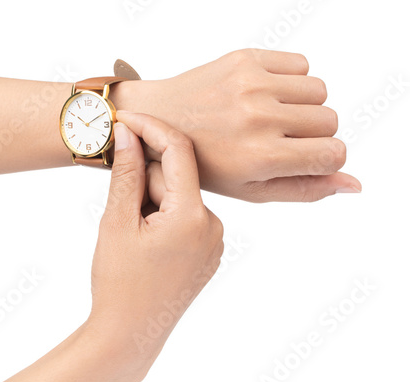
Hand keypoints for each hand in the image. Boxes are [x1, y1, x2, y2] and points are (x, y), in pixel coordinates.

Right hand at [89, 113, 223, 376]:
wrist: (129, 334)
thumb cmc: (118, 282)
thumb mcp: (117, 221)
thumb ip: (127, 173)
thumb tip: (130, 132)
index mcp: (193, 216)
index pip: (178, 151)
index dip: (150, 128)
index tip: (126, 118)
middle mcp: (214, 225)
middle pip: (178, 177)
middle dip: (145, 179)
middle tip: (119, 206)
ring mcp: (215, 241)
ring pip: (181, 197)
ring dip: (153, 199)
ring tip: (131, 231)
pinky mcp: (209, 251)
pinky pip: (188, 217)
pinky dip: (164, 215)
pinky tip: (145, 238)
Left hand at [111, 49, 361, 202]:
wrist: (160, 120)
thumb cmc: (204, 163)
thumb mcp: (251, 190)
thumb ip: (305, 189)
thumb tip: (354, 184)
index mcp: (261, 156)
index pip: (334, 153)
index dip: (324, 158)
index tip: (303, 157)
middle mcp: (260, 117)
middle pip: (330, 120)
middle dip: (311, 133)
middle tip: (277, 138)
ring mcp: (252, 84)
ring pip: (319, 91)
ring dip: (302, 105)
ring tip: (270, 116)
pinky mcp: (245, 58)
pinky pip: (300, 64)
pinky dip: (289, 81)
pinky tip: (263, 95)